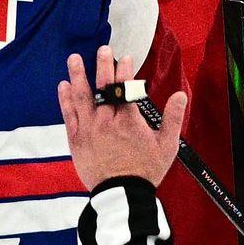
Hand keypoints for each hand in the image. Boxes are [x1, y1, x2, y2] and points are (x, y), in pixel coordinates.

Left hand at [58, 47, 187, 190]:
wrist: (122, 194)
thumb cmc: (145, 170)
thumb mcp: (167, 146)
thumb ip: (173, 118)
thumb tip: (180, 95)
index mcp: (128, 121)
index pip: (124, 88)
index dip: (124, 70)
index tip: (125, 58)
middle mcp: (106, 122)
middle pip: (103, 88)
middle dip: (103, 65)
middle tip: (103, 49)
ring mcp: (88, 130)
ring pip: (82, 97)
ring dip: (78, 76)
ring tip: (74, 58)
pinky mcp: (76, 140)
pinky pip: (68, 115)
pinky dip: (65, 99)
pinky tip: (63, 85)